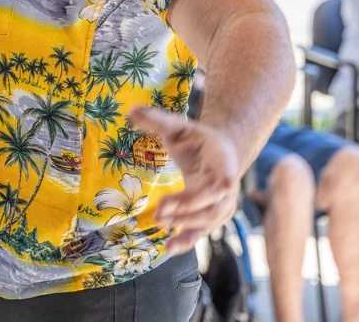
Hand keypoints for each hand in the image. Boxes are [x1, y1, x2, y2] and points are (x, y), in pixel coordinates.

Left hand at [128, 105, 239, 253]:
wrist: (217, 154)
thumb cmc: (197, 140)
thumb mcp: (179, 126)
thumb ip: (158, 120)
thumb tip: (131, 110)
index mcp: (223, 162)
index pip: (224, 178)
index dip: (219, 186)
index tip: (215, 190)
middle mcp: (227, 187)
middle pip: (212, 204)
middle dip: (188, 208)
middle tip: (161, 212)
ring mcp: (220, 205)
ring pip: (207, 220)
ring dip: (185, 225)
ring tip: (160, 223)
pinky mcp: (209, 217)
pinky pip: (200, 232)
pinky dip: (186, 240)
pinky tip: (169, 248)